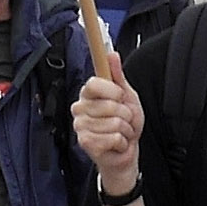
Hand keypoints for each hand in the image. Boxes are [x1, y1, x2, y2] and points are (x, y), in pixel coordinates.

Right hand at [72, 68, 141, 183]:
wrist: (124, 152)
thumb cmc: (124, 124)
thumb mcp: (126, 96)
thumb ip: (117, 76)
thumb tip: (111, 54)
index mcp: (88, 95)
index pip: (94, 83)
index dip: (113, 91)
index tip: (119, 97)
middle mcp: (80, 109)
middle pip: (108, 105)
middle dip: (125, 114)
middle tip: (123, 120)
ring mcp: (80, 126)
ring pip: (113, 122)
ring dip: (124, 130)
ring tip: (120, 133)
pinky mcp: (85, 142)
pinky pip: (112, 137)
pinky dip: (121, 142)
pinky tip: (116, 143)